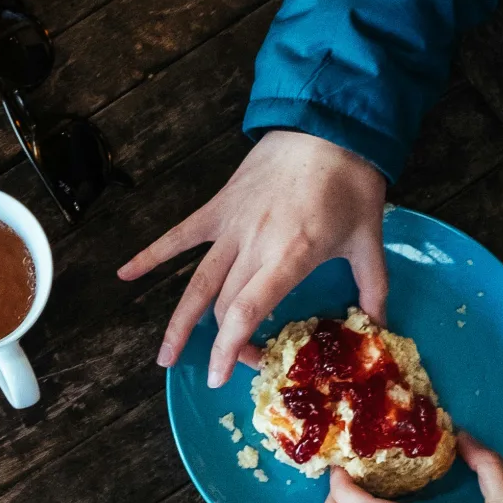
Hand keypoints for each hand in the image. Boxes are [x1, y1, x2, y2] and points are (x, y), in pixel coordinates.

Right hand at [117, 131, 387, 385]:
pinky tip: (124, 275)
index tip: (227, 376)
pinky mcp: (219, 208)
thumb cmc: (350, 183)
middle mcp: (252, 245)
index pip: (245, 311)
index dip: (232, 348)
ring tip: (165, 358)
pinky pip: (178, 235)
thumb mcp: (369, 240)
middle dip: (225, 344)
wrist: (327, 125)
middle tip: (236, 365)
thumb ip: (373, 288)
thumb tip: (378, 327)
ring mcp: (231, 226)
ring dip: (178, 324)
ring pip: (195, 283)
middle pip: (223, 307)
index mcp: (289, 255)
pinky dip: (150, 254)